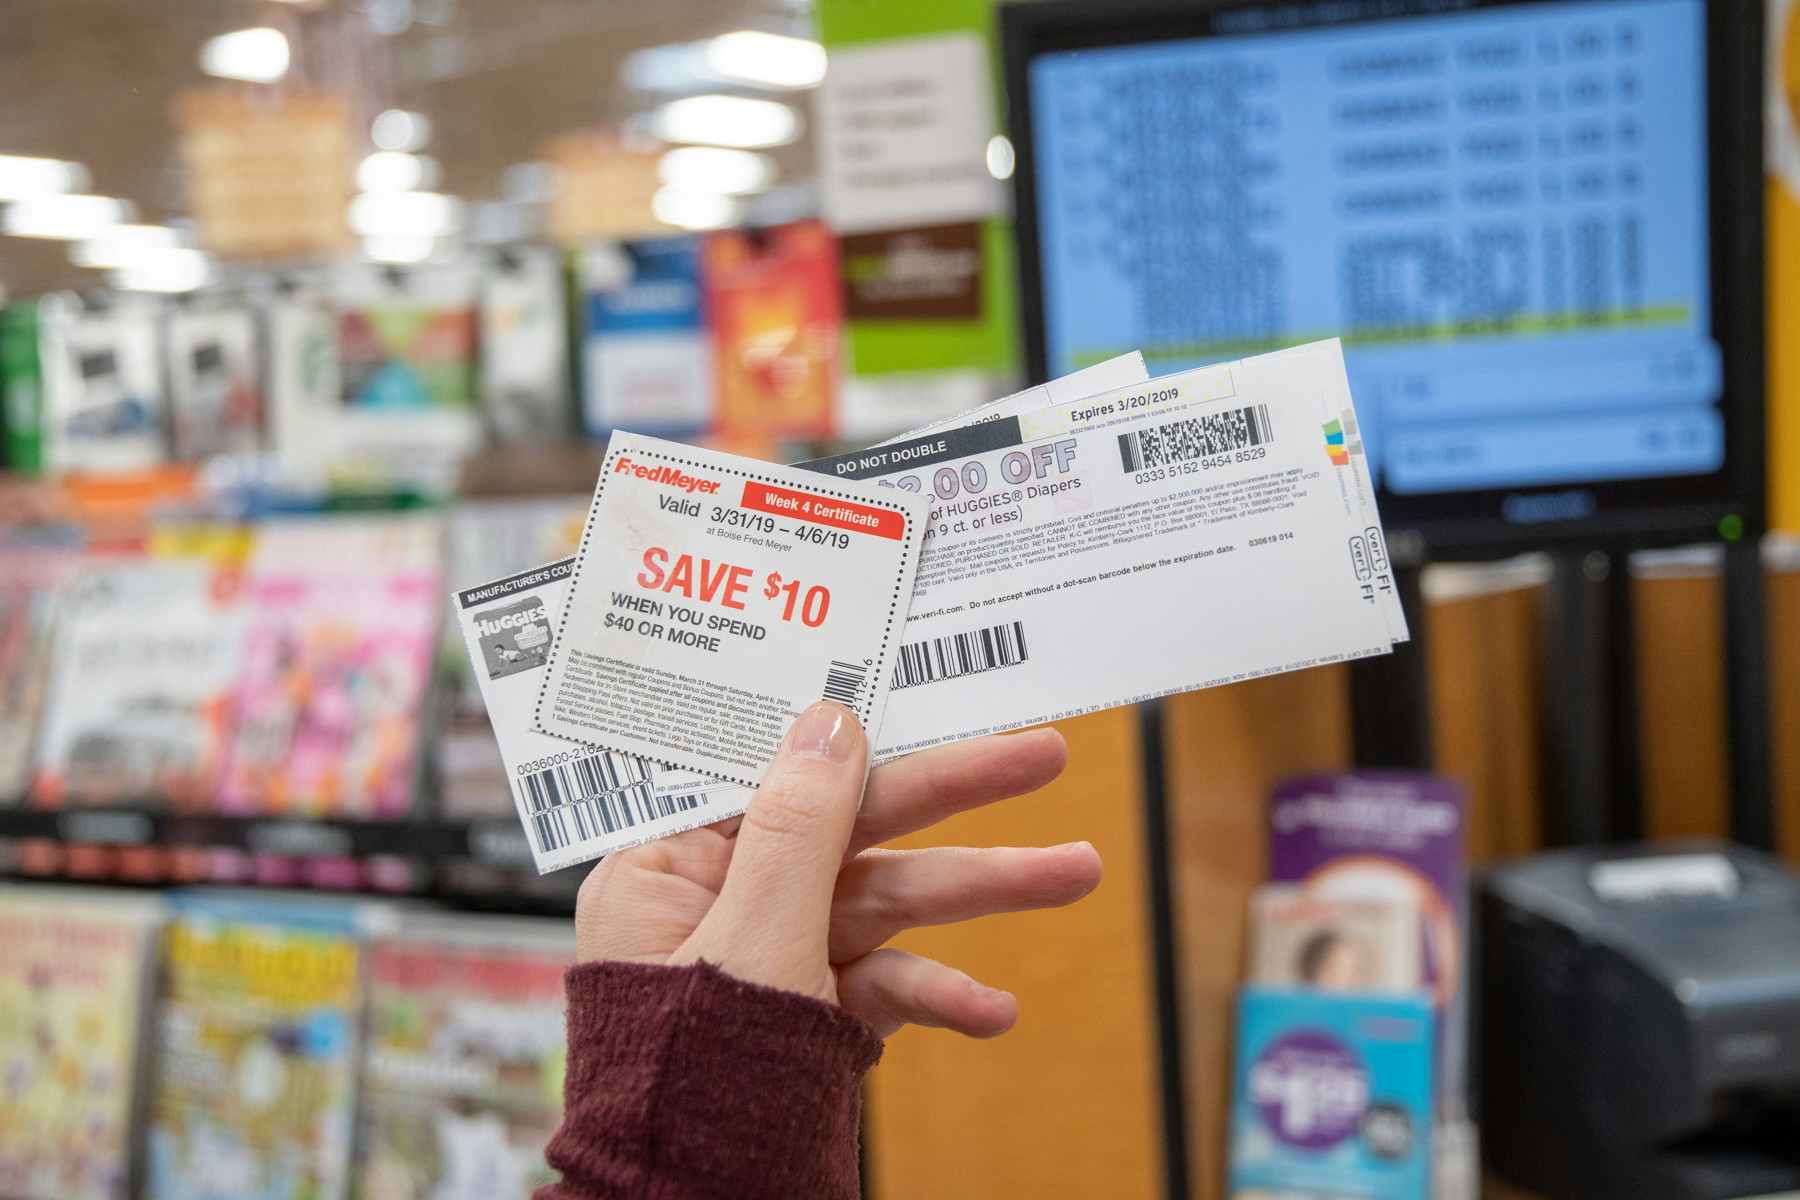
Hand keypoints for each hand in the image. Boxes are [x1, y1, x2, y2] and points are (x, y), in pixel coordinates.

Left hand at [575, 702, 1099, 1037]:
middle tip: (1044, 756)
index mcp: (668, 867)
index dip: (852, 730)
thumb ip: (798, 828)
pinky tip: (992, 1011)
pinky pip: (884, 984)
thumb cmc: (685, 1085)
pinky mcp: (812, 1015)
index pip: (771, 772)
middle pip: (850, 827)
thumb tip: (829, 722)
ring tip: (1079, 873)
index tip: (924, 690)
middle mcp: (721, 902)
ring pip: (886, 902)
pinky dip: (938, 993)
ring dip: (981, 893)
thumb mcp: (752, 939)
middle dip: (955, 799)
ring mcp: (774, 959)